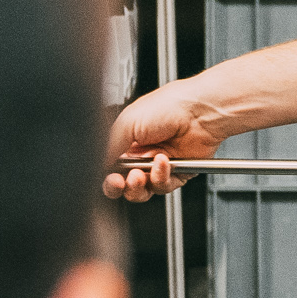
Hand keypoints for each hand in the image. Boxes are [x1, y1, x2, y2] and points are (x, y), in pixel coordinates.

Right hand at [101, 85, 222, 204]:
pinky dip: (161, 176)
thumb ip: (107, 146)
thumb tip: (96, 165)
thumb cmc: (168, 106)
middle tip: (118, 182)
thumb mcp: (127, 122)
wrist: (200, 112)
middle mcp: (142, 155)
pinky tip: (163, 161)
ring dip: (138, 184)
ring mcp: (159, 166)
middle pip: (123, 184)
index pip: (109, 167)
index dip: (106, 176)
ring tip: (140, 172)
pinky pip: (162, 187)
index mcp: (127, 141)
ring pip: (141, 191)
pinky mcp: (177, 175)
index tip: (107, 177)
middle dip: (118, 186)